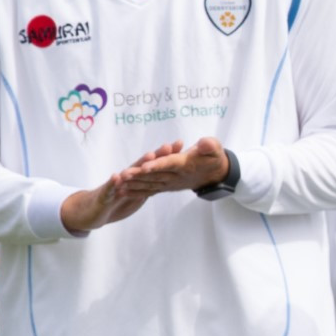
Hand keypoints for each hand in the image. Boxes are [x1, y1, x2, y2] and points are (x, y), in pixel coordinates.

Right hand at [59, 141, 181, 232]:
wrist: (95, 210)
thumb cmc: (119, 199)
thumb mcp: (140, 194)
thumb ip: (153, 184)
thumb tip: (169, 177)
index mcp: (138, 177)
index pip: (153, 165)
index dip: (166, 156)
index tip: (180, 145)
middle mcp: (128, 177)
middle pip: (143, 165)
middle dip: (157, 156)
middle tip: (168, 146)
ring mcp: (116, 185)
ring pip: (129, 174)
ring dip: (140, 165)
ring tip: (150, 156)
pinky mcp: (105, 195)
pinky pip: (109, 189)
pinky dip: (113, 183)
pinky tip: (117, 177)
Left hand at [118, 136, 232, 194]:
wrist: (215, 175)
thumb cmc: (213, 157)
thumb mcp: (216, 148)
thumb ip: (209, 146)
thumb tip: (203, 143)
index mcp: (185, 165)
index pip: (169, 164)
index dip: (157, 165)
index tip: (144, 166)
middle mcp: (176, 176)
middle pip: (155, 175)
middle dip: (139, 176)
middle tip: (123, 175)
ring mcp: (171, 183)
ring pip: (150, 184)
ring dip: (134, 185)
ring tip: (118, 184)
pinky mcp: (167, 186)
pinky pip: (151, 190)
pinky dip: (137, 192)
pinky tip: (123, 192)